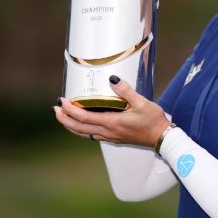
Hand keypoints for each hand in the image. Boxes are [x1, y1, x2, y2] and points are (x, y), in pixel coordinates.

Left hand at [53, 76, 169, 147]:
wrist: (162, 138)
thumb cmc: (153, 121)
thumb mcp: (142, 102)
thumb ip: (126, 90)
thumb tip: (112, 78)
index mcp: (112, 122)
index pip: (83, 117)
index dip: (70, 110)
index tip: (61, 101)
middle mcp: (108, 132)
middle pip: (78, 128)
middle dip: (64, 119)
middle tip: (55, 109)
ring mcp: (110, 137)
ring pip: (84, 133)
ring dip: (70, 126)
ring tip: (62, 117)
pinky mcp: (114, 139)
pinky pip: (92, 135)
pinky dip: (81, 129)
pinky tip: (81, 124)